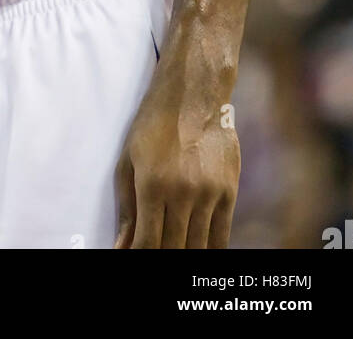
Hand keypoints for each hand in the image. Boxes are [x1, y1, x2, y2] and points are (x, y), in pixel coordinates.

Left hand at [114, 81, 240, 248]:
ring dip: (183, 254)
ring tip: (173, 249)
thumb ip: (126, 208)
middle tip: (155, 250)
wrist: (195, 94)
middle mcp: (182, 193)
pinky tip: (197, 250)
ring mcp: (209, 194)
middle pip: (173, 248)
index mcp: (152, 185)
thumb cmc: (154, 124)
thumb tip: (122, 247)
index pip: (147, 244)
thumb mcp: (129, 159)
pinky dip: (208, 250)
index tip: (135, 258)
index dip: (140, 257)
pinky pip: (221, 237)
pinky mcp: (229, 192)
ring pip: (197, 247)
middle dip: (161, 256)